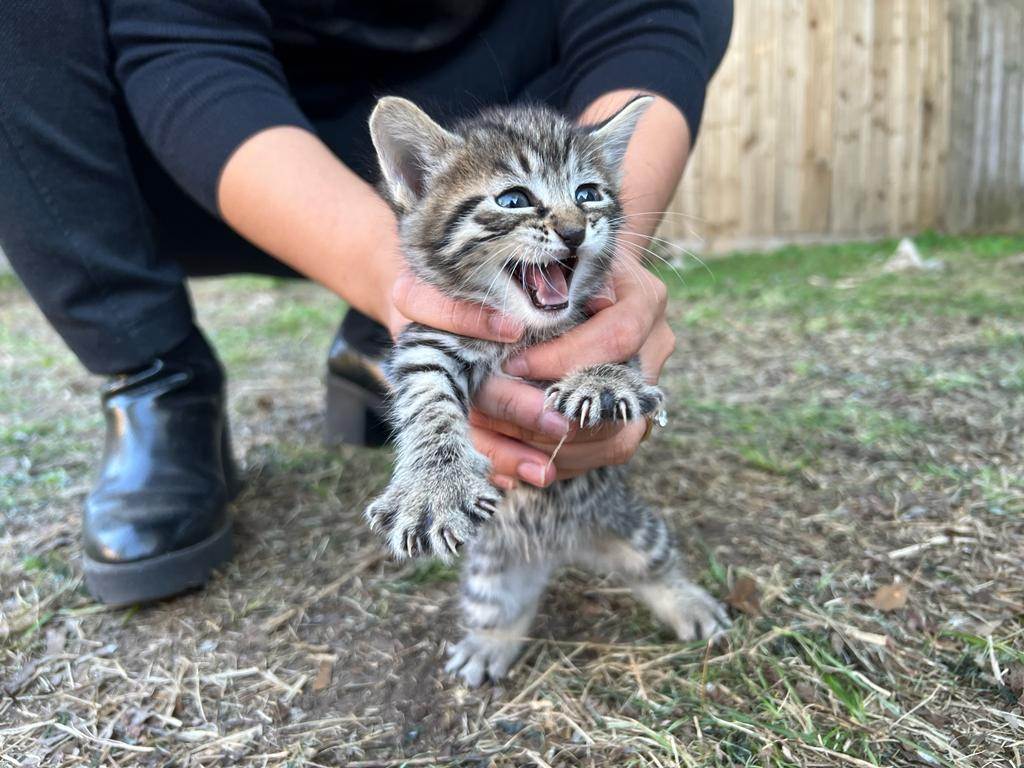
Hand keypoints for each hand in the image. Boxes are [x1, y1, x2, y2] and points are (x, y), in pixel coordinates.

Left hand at [389, 259, 672, 488]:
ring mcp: (648, 387)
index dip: (562, 358)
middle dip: (554, 414)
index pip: (615, 339)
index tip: (512, 364)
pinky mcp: (632, 417)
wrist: (579, 275)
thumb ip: (545, 282)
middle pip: (620, 402)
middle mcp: (655, 346)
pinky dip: (558, 460)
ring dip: (555, 447)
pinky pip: (603, 454)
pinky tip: (515, 453)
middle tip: (500, 413)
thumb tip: (520, 322)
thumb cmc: (556, 265)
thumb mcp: (547, 260)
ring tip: (500, 436)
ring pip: (615, 441)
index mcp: (644, 300)